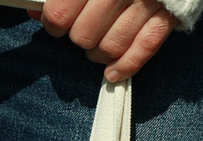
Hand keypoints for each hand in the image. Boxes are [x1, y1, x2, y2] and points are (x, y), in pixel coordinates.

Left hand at [27, 0, 176, 81]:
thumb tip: (33, 9)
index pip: (59, 15)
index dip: (53, 22)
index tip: (56, 19)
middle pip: (83, 36)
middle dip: (78, 36)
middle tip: (81, 26)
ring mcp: (147, 1)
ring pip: (109, 48)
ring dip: (98, 53)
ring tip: (97, 42)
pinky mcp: (168, 13)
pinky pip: (143, 49)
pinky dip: (126, 66)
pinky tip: (112, 72)